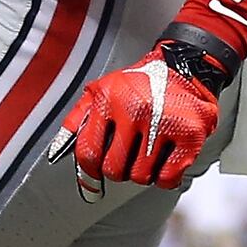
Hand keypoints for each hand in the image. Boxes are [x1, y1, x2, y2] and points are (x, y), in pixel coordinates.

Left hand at [59, 53, 221, 192]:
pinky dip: (165, 177)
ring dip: (142, 172)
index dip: (88, 172)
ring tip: (148, 152)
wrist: (186, 68)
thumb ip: (76, 121)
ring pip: (140, 177)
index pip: (88, 153)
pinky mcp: (189, 137)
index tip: (94, 176)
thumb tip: (57, 153)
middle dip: (118, 169)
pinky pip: (167, 178)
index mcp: (109, 100)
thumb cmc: (141, 83)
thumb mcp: (101, 91)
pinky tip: (165, 160)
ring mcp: (163, 124)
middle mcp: (136, 110)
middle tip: (127, 156)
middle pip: (114, 170)